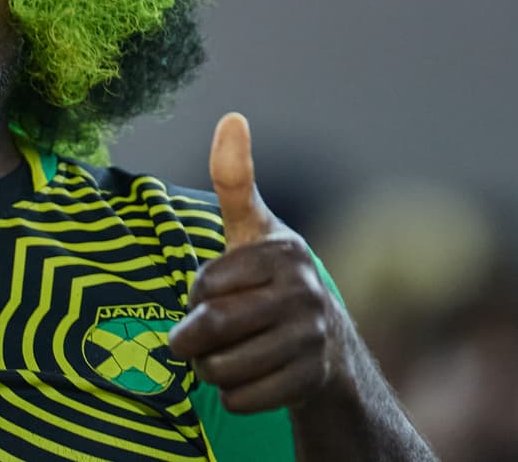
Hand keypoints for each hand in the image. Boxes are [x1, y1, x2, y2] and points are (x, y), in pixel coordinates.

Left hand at [168, 113, 347, 412]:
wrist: (326, 348)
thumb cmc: (271, 281)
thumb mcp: (253, 230)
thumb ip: (236, 180)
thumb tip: (232, 118)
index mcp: (285, 252)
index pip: (204, 284)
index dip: (193, 297)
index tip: (208, 297)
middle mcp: (307, 293)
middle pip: (212, 327)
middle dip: (191, 340)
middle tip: (194, 339)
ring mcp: (313, 340)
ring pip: (222, 368)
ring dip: (208, 370)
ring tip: (223, 356)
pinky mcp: (312, 383)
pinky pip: (239, 399)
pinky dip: (230, 396)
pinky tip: (247, 378)